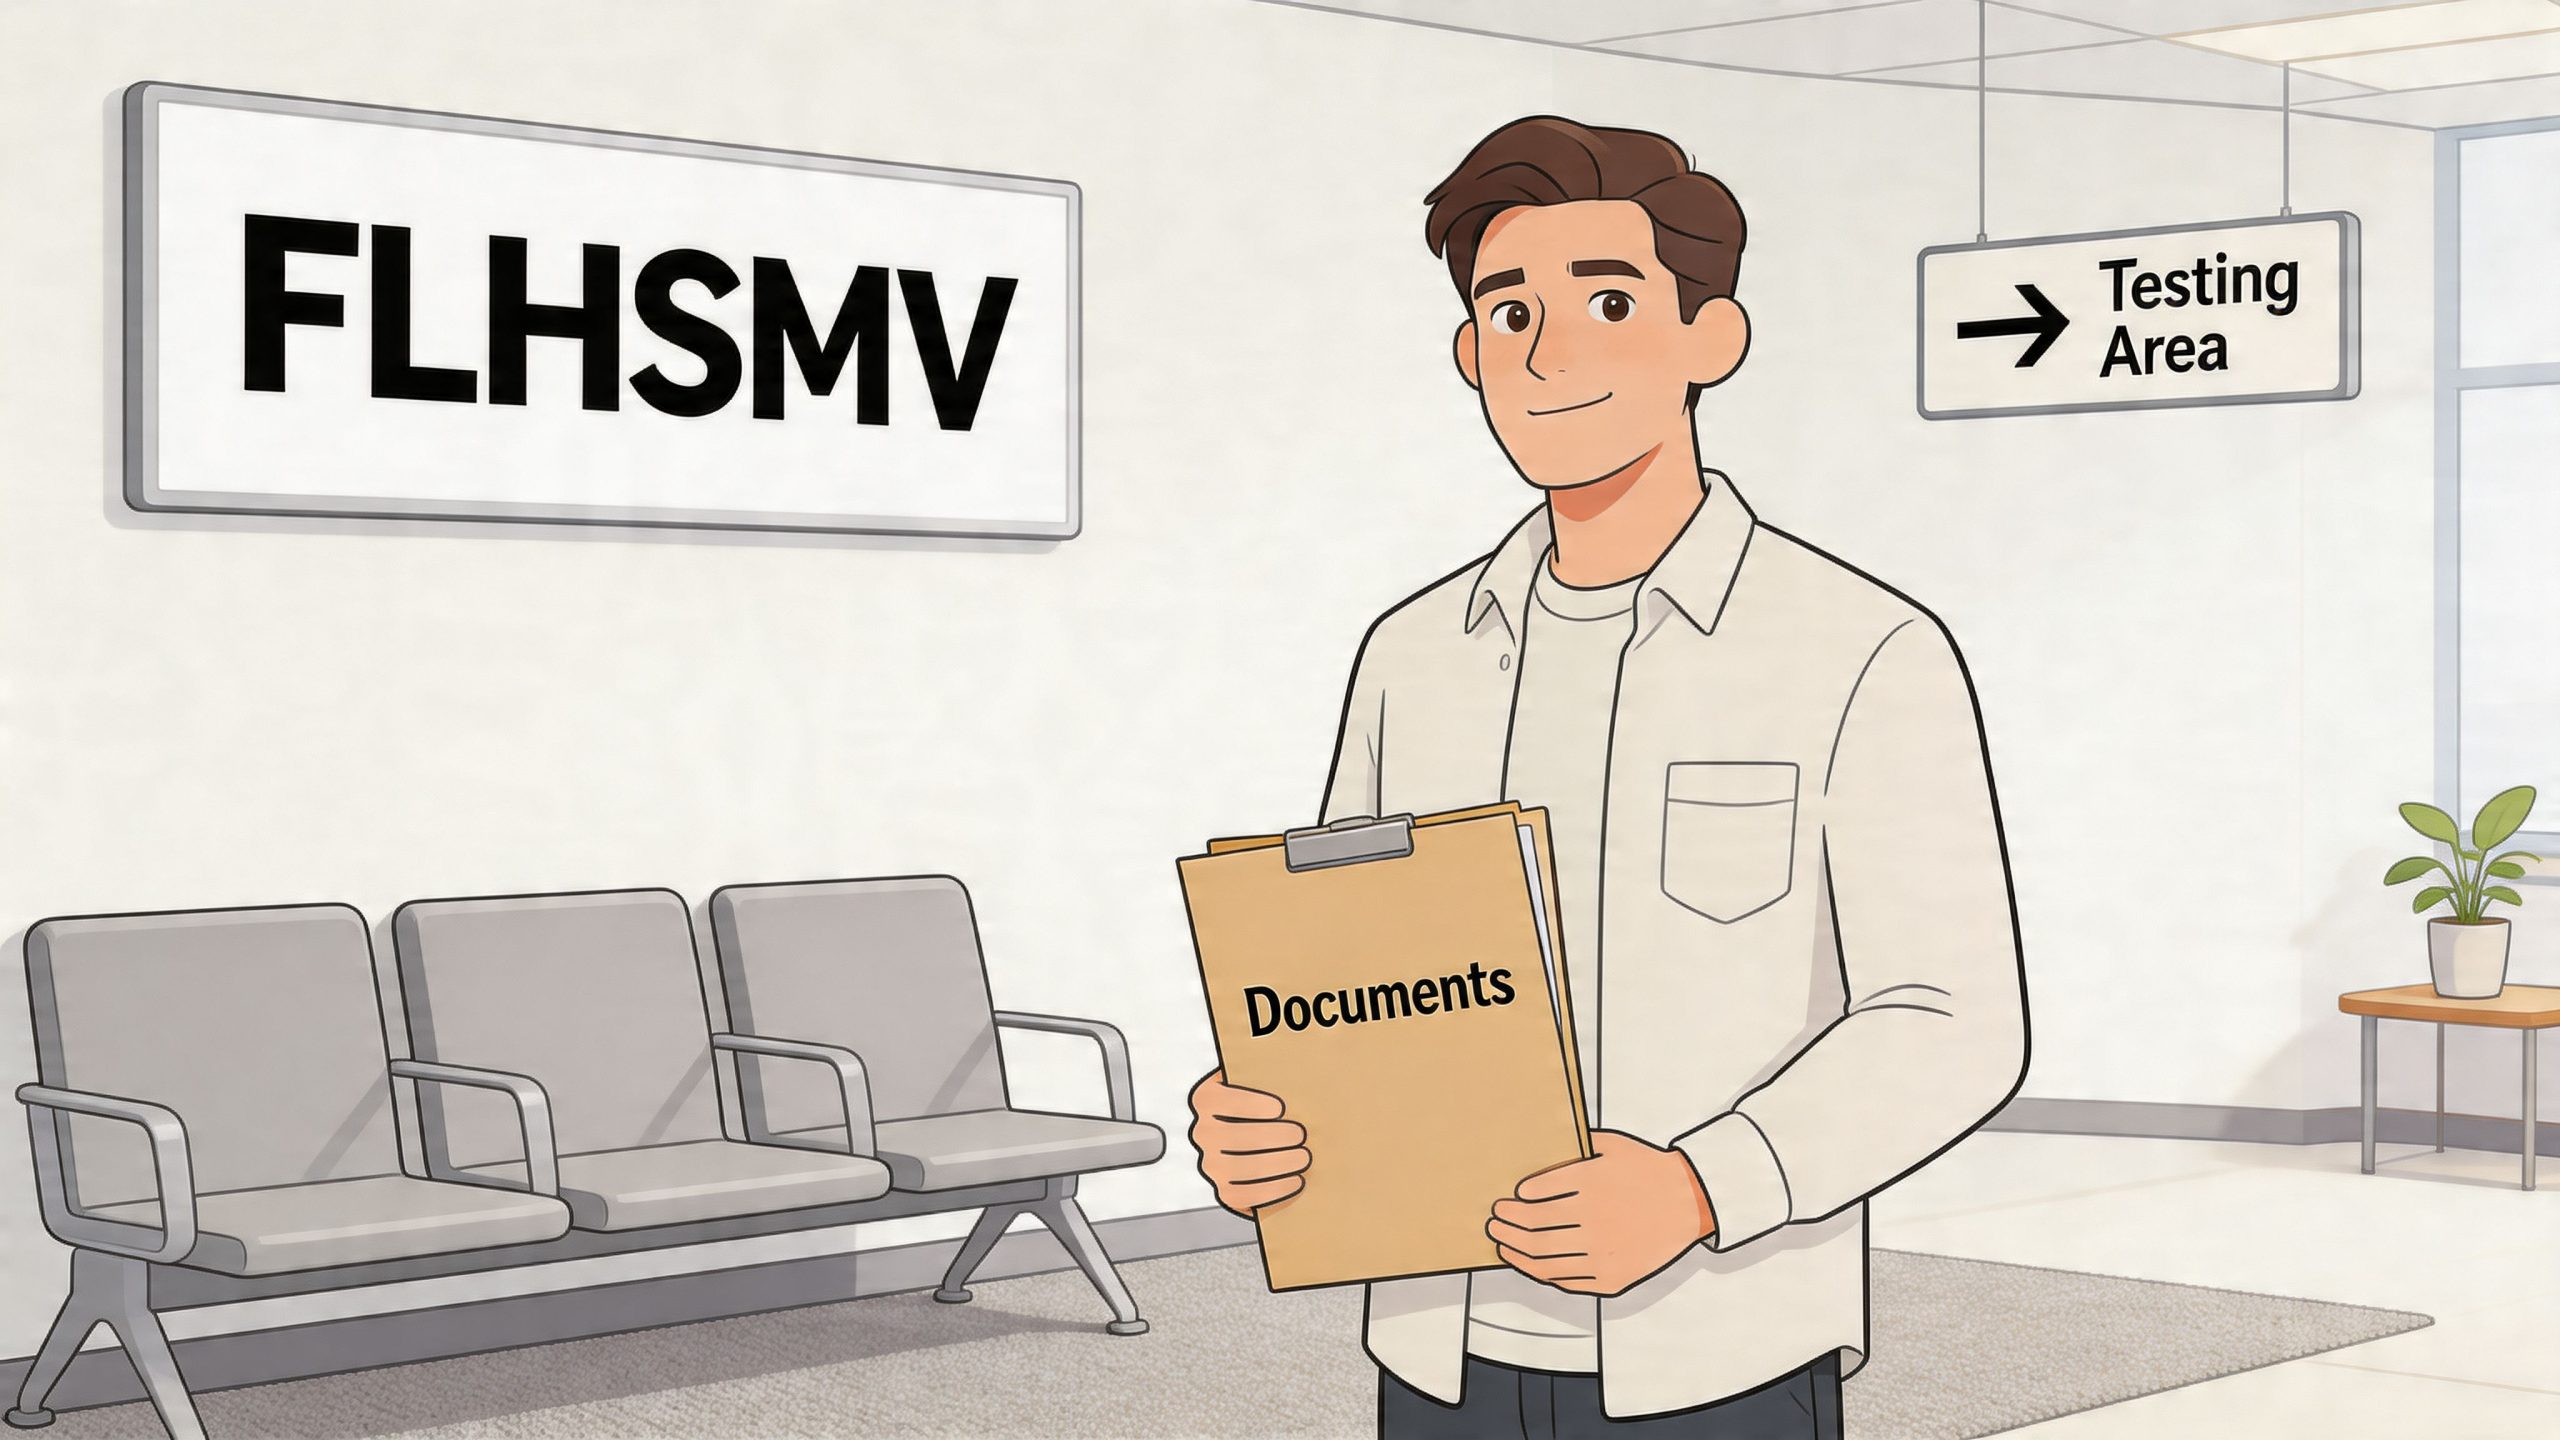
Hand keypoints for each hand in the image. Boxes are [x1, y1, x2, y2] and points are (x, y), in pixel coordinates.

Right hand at [1188, 1068, 1310, 1216]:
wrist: (1234, 1137)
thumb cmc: (1250, 1103)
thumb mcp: (1246, 1078)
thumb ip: (1260, 1071)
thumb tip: (1288, 1053)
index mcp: (1207, 1100)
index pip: (1228, 1103)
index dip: (1255, 1106)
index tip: (1279, 1108)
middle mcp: (1204, 1134)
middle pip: (1242, 1137)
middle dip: (1277, 1137)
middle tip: (1300, 1135)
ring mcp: (1212, 1165)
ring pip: (1248, 1168)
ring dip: (1281, 1163)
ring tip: (1303, 1156)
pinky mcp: (1224, 1191)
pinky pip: (1250, 1195)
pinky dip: (1276, 1189)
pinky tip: (1295, 1180)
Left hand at [1486, 1130, 1716, 1295]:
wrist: (1690, 1203)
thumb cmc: (1648, 1170)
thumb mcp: (1613, 1146)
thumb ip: (1576, 1144)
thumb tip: (1538, 1142)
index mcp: (1591, 1184)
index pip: (1536, 1195)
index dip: (1515, 1201)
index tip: (1507, 1200)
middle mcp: (1594, 1220)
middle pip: (1533, 1228)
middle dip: (1506, 1226)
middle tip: (1494, 1222)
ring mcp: (1602, 1253)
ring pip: (1543, 1258)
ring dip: (1515, 1251)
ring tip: (1501, 1243)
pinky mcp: (1610, 1278)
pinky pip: (1565, 1279)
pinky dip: (1541, 1271)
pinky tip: (1530, 1262)